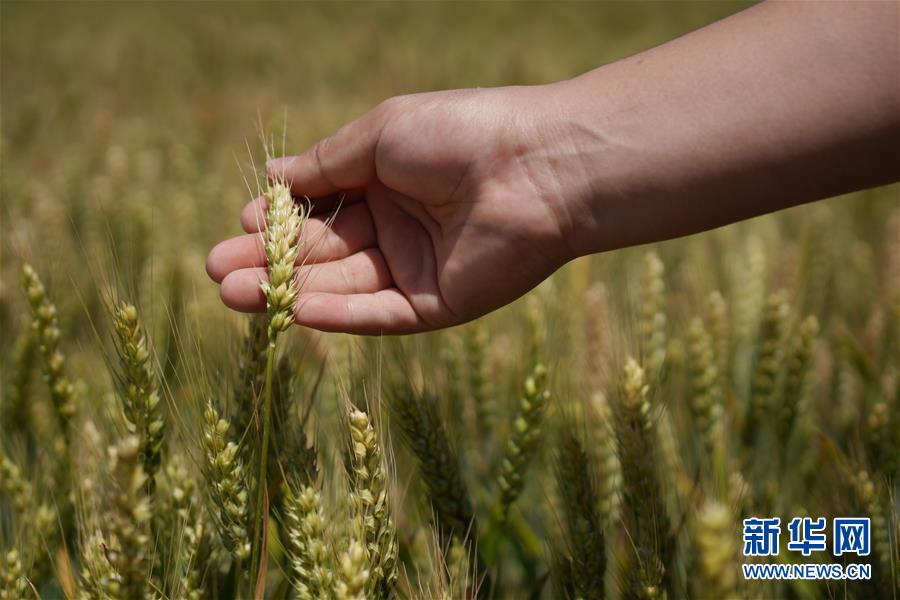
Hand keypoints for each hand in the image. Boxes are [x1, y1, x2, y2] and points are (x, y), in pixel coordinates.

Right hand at [207, 84, 592, 333]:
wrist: (538, 164)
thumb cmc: (460, 134)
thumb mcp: (379, 137)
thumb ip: (325, 165)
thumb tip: (271, 176)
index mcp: (387, 182)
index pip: (320, 208)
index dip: (279, 219)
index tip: (239, 224)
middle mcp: (398, 228)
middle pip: (323, 252)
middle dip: (270, 262)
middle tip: (214, 272)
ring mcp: (417, 270)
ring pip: (342, 286)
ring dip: (288, 291)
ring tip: (230, 294)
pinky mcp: (438, 306)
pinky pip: (379, 313)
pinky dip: (338, 314)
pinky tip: (294, 311)